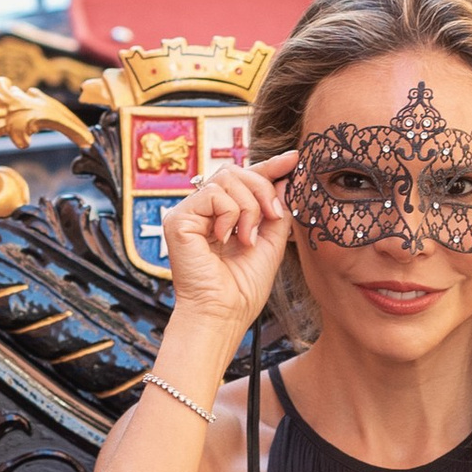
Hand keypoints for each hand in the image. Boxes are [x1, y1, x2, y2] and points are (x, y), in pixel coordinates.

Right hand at [161, 149, 298, 338]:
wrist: (224, 313)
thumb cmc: (243, 288)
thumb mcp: (272, 242)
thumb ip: (277, 209)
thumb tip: (285, 178)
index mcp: (223, 214)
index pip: (244, 178)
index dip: (268, 166)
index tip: (293, 159)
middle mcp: (204, 210)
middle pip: (236, 171)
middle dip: (263, 189)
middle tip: (273, 217)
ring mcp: (189, 212)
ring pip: (226, 178)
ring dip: (248, 208)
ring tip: (247, 238)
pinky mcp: (178, 219)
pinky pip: (212, 194)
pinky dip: (229, 215)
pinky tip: (225, 239)